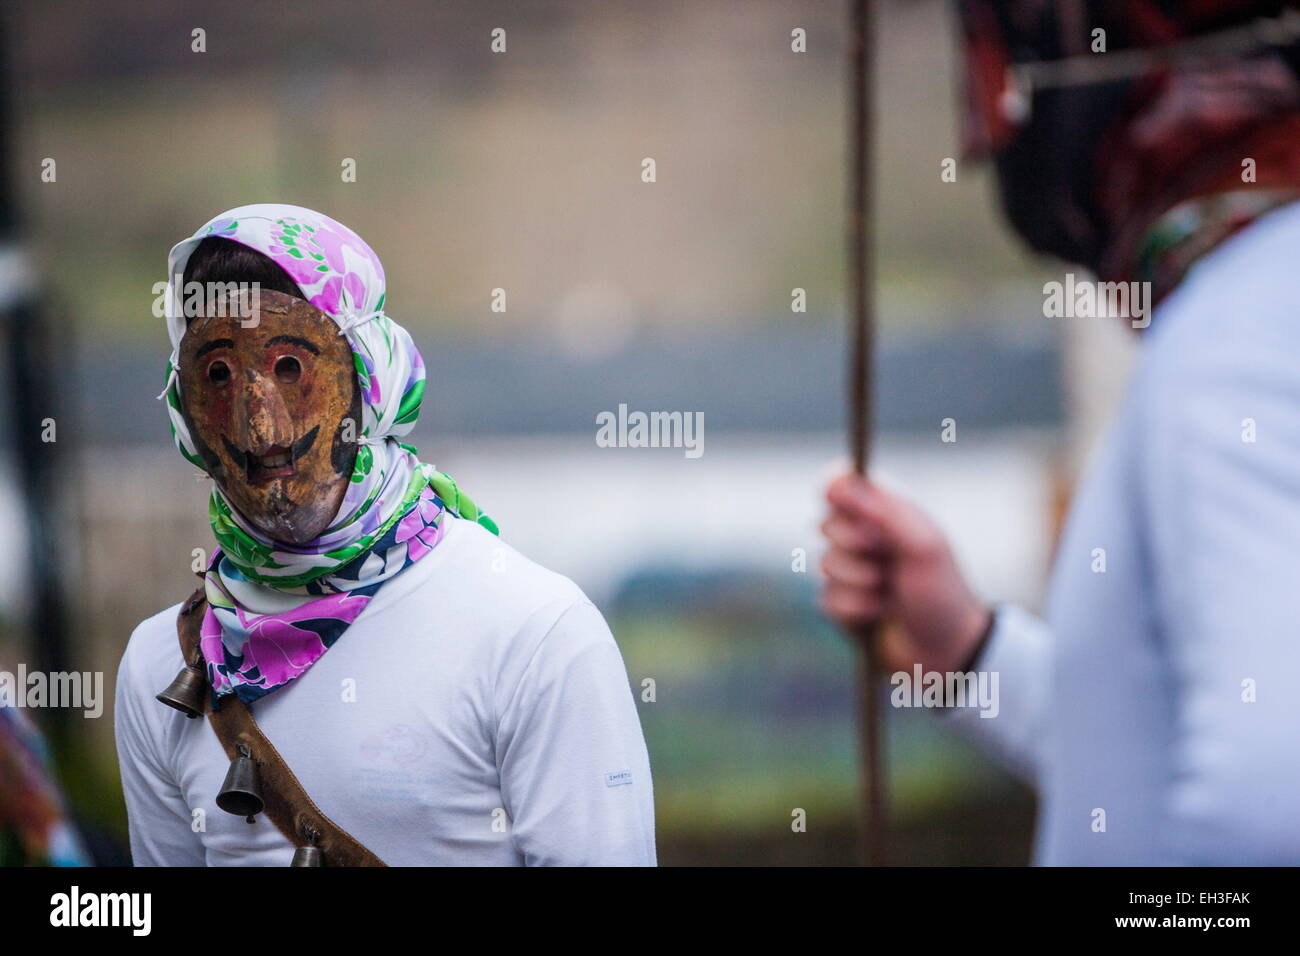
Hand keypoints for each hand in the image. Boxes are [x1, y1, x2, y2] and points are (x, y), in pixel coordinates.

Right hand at [820, 472, 991, 673]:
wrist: (946, 653)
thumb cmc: (943, 592)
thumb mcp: (922, 545)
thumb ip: (883, 509)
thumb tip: (839, 481)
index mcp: (887, 513)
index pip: (843, 483)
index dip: (834, 488)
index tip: (836, 499)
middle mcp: (865, 538)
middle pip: (826, 524)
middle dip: (854, 547)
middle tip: (887, 561)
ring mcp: (851, 572)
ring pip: (825, 565)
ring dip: (860, 583)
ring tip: (890, 594)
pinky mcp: (841, 605)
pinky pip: (825, 599)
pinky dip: (855, 609)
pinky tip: (878, 616)